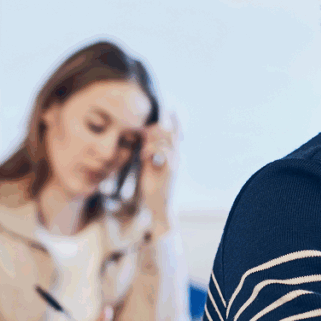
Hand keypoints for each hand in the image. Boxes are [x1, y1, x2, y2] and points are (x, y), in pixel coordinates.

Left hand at [139, 111, 179, 233]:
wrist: (158, 206)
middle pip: (172, 131)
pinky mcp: (171, 169)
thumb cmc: (152, 188)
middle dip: (156, 129)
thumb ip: (149, 151)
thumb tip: (145, 138)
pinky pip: (164, 150)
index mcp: (173, 155)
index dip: (173, 119)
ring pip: (167, 139)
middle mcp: (177, 156)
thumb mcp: (148, 165)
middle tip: (142, 133)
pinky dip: (151, 149)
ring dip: (152, 140)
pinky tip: (143, 156)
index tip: (162, 115)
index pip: (176, 132)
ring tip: (143, 150)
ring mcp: (176, 162)